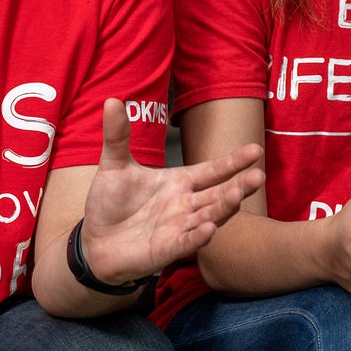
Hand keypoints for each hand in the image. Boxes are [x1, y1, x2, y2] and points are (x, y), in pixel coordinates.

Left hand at [80, 98, 264, 285]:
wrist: (92, 240)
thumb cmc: (109, 203)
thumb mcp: (114, 164)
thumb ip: (118, 134)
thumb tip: (111, 100)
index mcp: (179, 182)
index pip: (212, 170)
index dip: (233, 161)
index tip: (255, 149)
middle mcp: (185, 205)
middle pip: (218, 194)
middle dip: (239, 185)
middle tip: (259, 175)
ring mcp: (178, 228)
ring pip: (208, 217)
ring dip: (224, 208)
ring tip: (238, 195)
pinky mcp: (165, 250)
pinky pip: (185, 243)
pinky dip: (197, 237)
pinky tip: (209, 228)